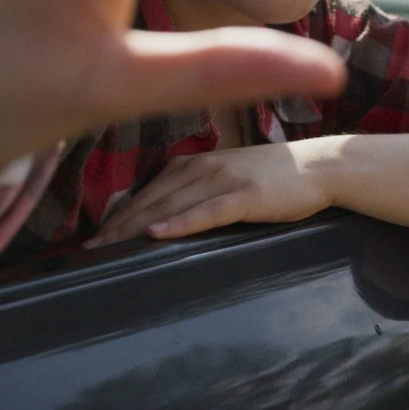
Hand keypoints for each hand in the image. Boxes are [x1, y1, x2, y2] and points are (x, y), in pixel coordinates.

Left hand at [85, 137, 353, 246]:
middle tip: (88, 248)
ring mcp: (224, 179)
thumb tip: (162, 214)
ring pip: (170, 203)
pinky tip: (158, 233)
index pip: (146, 189)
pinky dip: (180, 221)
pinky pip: (206, 211)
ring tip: (108, 246)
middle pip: (150, 198)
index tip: (93, 235)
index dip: (117, 213)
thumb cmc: (274, 175)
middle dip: (116, 224)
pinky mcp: (246, 196)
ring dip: (135, 225)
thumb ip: (195, 188)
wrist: (320, 165)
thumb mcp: (227, 174)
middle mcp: (203, 166)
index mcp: (195, 161)